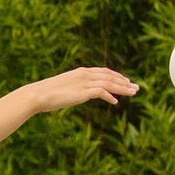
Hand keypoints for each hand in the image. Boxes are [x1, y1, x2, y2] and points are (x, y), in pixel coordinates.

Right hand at [21, 65, 138, 117]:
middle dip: (125, 82)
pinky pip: (101, 92)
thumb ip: (76, 89)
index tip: (126, 81)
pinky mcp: (82, 92)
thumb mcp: (65, 89)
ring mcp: (84, 82)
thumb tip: (80, 94)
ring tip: (133, 93)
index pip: (104, 72)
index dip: (117, 76)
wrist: (37, 95)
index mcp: (81, 72)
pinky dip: (110, 96)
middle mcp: (85, 74)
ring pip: (109, 83)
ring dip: (123, 88)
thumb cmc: (48, 94)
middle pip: (110, 76)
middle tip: (136, 87)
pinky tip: (116, 102)